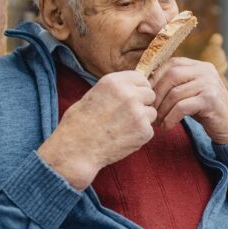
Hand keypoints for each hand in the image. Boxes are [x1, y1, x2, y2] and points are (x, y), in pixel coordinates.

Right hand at [38, 71, 156, 189]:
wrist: (76, 150)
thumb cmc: (78, 124)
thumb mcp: (93, 95)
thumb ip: (115, 90)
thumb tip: (132, 88)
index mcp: (114, 82)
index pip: (141, 78)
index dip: (138, 89)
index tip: (133, 97)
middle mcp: (129, 94)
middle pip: (150, 94)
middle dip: (142, 104)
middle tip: (127, 116)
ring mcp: (138, 112)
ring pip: (151, 113)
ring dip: (142, 120)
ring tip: (122, 128)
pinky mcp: (144, 131)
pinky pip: (149, 130)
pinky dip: (140, 135)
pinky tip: (123, 139)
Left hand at [151, 57, 227, 144]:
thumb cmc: (206, 111)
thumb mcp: (190, 92)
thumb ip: (176, 84)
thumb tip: (146, 82)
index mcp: (201, 66)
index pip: (172, 63)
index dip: (156, 77)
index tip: (148, 94)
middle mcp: (207, 71)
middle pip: (172, 75)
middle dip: (157, 94)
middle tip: (150, 110)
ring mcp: (210, 84)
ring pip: (175, 93)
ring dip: (162, 110)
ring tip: (158, 121)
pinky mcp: (210, 99)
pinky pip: (182, 107)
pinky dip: (171, 118)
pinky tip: (167, 126)